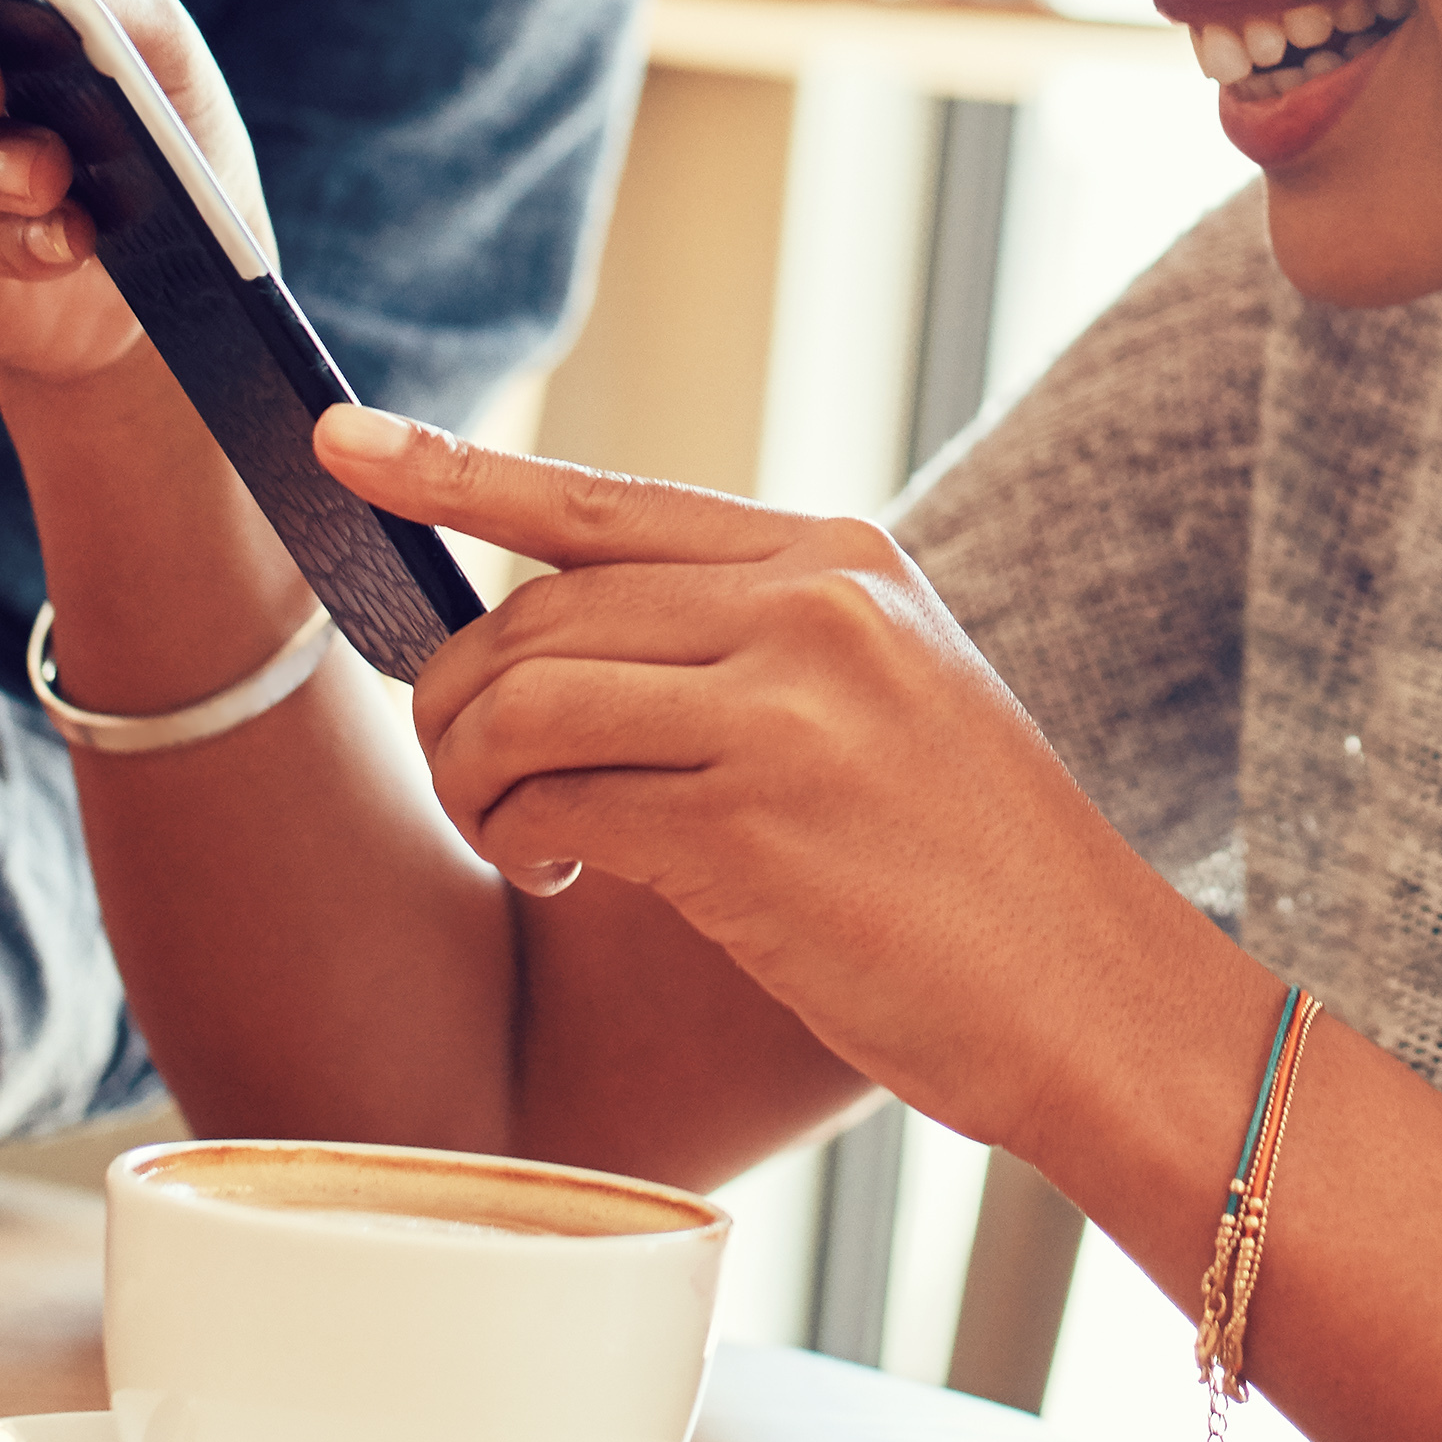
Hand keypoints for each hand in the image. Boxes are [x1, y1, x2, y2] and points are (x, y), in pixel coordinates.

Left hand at [355, 408, 1212, 1146]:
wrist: (1097, 998)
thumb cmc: (977, 879)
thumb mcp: (886, 703)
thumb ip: (750, 646)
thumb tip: (553, 642)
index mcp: (843, 560)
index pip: (608, 501)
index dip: (458, 471)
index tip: (344, 443)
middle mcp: (812, 607)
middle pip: (540, 611)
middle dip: (456, 700)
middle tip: (469, 780)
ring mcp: (786, 709)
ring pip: (527, 697)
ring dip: (474, 779)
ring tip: (515, 839)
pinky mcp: (752, 822)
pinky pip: (560, 801)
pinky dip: (526, 839)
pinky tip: (562, 876)